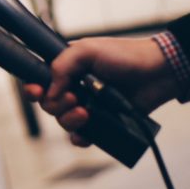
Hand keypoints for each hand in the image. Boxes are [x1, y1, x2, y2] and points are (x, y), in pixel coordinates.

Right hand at [21, 37, 177, 145]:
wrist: (157, 73)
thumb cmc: (124, 56)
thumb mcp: (87, 50)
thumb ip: (62, 66)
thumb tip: (50, 92)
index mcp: (67, 68)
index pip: (40, 81)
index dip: (33, 89)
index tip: (36, 92)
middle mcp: (74, 88)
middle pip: (49, 105)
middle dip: (57, 105)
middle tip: (74, 98)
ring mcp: (88, 106)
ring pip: (64, 122)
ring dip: (70, 120)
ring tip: (86, 112)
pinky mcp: (102, 122)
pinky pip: (82, 137)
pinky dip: (80, 138)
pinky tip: (86, 133)